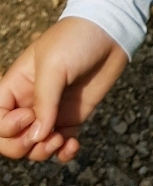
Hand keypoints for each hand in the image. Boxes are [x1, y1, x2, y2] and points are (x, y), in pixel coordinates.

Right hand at [0, 18, 127, 161]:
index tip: (28, 116)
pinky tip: (73, 145)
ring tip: (61, 140)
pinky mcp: (72, 117)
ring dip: (43, 152)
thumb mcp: (53, 65)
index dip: (6, 128)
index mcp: (16, 85)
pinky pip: (60, 145)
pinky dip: (63, 153)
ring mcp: (51, 111)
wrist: (110, 31)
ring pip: (35, 147)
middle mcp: (29, 101)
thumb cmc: (76, 40)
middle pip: (11, 139)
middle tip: (46, 137)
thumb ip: (43, 102)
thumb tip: (38, 136)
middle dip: (22, 147)